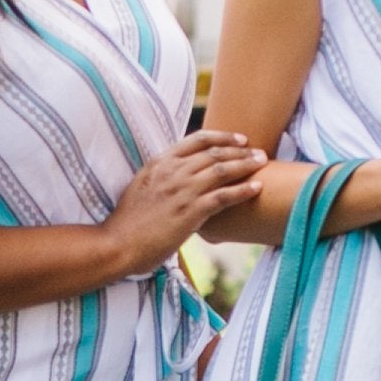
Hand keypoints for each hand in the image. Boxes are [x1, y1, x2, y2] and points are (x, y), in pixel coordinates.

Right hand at [100, 129, 260, 274]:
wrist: (117, 244)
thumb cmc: (128, 222)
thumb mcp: (142, 187)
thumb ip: (161, 177)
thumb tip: (178, 177)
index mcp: (160, 162)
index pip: (197, 139)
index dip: (223, 137)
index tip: (240, 139)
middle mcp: (173, 171)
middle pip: (215, 153)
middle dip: (241, 151)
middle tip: (259, 153)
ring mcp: (182, 190)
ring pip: (223, 170)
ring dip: (247, 165)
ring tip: (263, 164)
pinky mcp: (191, 212)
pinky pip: (225, 196)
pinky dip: (244, 190)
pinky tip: (257, 188)